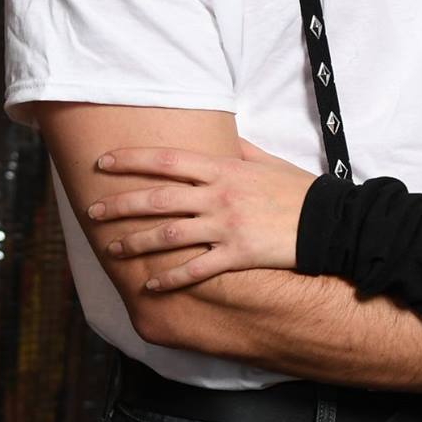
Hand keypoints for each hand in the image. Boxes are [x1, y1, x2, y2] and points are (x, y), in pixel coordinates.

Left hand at [87, 140, 317, 286]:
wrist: (329, 221)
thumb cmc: (298, 191)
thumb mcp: (268, 161)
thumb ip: (239, 150)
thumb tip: (222, 136)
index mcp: (223, 169)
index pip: (166, 160)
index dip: (131, 160)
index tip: (103, 162)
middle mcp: (218, 196)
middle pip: (158, 199)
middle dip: (120, 205)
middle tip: (92, 211)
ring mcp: (226, 227)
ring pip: (169, 235)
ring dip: (136, 243)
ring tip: (112, 250)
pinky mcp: (237, 255)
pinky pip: (196, 269)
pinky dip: (170, 278)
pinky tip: (150, 285)